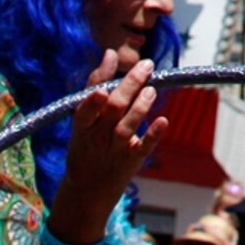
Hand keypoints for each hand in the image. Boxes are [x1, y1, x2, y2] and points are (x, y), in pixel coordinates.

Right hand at [54, 49, 162, 233]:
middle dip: (130, 85)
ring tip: (151, 89)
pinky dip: (153, 134)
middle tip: (147, 65)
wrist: (87, 191)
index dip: (93, 98)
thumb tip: (109, 53)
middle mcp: (97, 138)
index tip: (104, 81)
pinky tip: (163, 121)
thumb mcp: (82, 119)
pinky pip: (143, 147)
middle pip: (113, 109)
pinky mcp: (131, 161)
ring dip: (141, 105)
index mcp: (81, 126)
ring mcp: (114, 150)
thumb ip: (95, 86)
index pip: (84, 109)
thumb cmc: (86, 145)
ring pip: (127, 126)